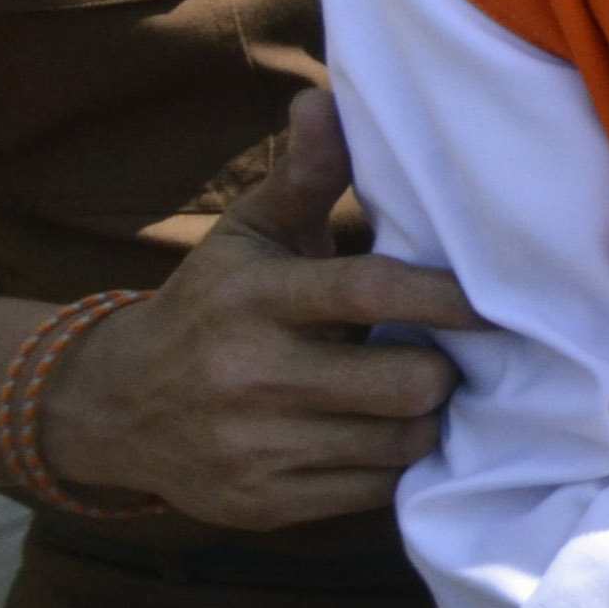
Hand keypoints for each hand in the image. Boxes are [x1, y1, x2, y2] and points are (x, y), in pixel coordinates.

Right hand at [42, 91, 484, 528]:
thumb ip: (303, 177)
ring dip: (424, 419)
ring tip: (414, 393)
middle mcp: (249, 375)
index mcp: (253, 298)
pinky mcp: (263, 505)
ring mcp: (255, 447)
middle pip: (407, 384)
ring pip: (401, 442)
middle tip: (441, 355)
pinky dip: (392, 463)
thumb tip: (328, 102)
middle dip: (442, 370)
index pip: (370, 292)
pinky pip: (374, 490)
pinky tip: (380, 434)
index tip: (496, 299)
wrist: (112, 406)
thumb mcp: (249, 236)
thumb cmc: (211, 306)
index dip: (445, 298)